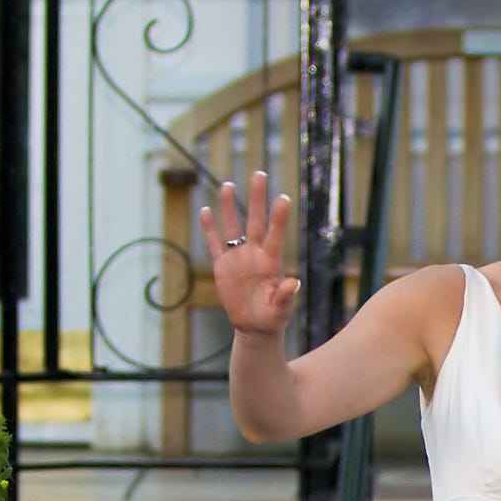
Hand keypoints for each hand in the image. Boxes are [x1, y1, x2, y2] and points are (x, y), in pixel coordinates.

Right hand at [200, 171, 301, 336]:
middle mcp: (255, 254)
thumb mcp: (280, 310)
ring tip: (228, 185)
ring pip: (233, 227)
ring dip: (231, 207)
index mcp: (271, 262)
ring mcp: (238, 258)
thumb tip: (294, 283)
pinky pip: (215, 244)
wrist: (254, 327)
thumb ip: (286, 296)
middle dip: (257, 199)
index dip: (278, 218)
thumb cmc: (272, 318)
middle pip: (255, 221)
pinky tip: (206, 210)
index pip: (275, 235)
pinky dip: (209, 229)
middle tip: (259, 174)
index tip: (283, 198)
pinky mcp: (222, 266)